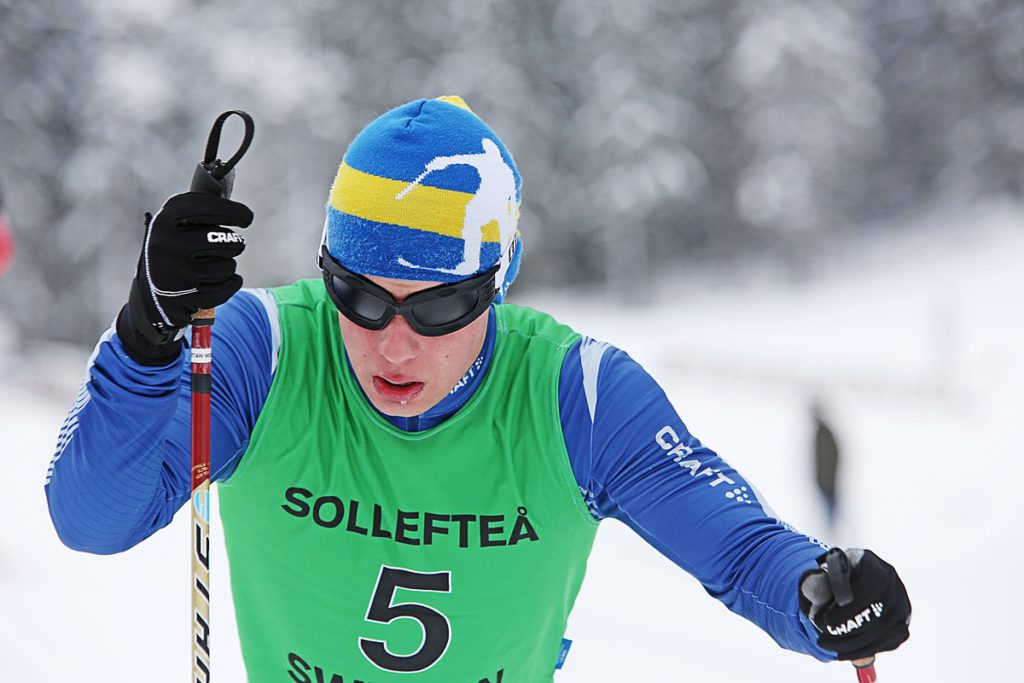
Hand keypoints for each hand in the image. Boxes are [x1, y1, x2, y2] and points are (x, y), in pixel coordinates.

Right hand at [117, 192, 251, 363]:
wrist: (151, 296)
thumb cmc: (174, 252)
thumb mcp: (176, 226)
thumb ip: (198, 209)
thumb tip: (222, 185)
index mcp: (164, 221)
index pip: (206, 207)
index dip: (233, 211)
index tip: (247, 218)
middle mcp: (166, 244)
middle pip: (224, 239)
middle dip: (234, 244)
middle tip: (232, 246)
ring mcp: (173, 273)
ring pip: (228, 266)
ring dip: (229, 266)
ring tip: (216, 266)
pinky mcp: (184, 298)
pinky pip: (227, 287)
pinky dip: (231, 284)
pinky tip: (222, 281)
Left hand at [799, 548, 910, 660]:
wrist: (840, 593)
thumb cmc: (827, 584)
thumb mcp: (817, 580)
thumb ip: (814, 583)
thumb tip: (815, 587)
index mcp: (868, 560)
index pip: (874, 581)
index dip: (853, 605)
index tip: (828, 622)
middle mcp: (890, 578)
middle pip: (882, 608)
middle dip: (851, 629)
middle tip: (822, 640)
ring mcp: (900, 601)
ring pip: (886, 628)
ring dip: (855, 644)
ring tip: (827, 646)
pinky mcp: (902, 623)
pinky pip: (889, 641)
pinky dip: (865, 651)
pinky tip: (843, 651)